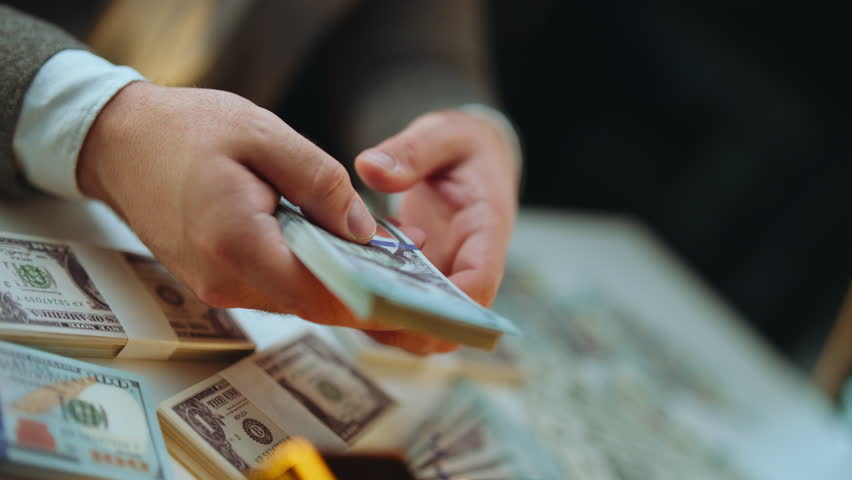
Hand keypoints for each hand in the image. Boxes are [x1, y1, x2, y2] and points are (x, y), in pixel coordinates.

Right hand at [77, 82, 455, 353]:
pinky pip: (276, 286)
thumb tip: (362, 230)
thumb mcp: (263, 135)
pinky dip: (308, 270)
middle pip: (314, 302)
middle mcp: (226, 281)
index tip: (413, 294)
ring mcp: (217, 287)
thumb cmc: (188, 131)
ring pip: (298, 296)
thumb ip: (319, 182)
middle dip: (364, 286)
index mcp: (237, 245)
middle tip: (410, 261)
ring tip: (379, 244)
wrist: (120, 144)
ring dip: (337, 277)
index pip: (320, 295)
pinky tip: (329, 242)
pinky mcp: (217, 281)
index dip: (372, 298)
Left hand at [355, 109, 519, 323]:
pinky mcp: (421, 279)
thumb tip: (369, 169)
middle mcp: (469, 264)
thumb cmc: (463, 146)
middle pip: (451, 323)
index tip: (403, 303)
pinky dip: (373, 305)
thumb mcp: (442, 133)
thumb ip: (411, 150)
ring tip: (343, 292)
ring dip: (386, 322)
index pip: (480, 282)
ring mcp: (444, 276)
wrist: (470, 156)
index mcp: (487, 228)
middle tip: (356, 304)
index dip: (448, 305)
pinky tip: (343, 280)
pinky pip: (402, 309)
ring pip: (424, 327)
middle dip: (409, 326)